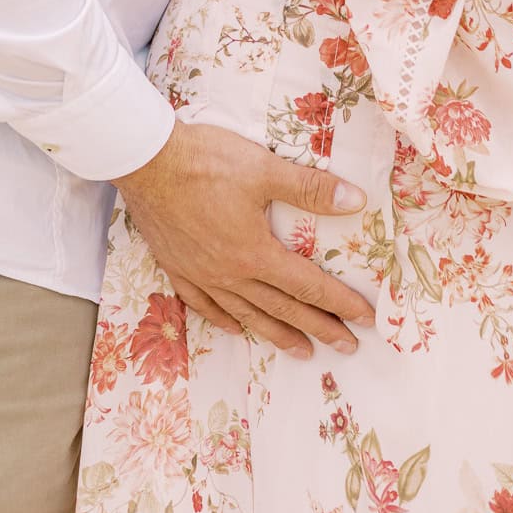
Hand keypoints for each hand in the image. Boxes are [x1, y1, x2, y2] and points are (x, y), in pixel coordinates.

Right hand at [114, 119, 374, 357]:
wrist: (146, 160)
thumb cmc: (206, 161)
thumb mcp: (264, 169)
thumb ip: (310, 188)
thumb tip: (356, 201)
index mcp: (255, 253)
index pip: (308, 284)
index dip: (340, 303)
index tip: (366, 320)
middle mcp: (230, 273)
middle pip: (283, 308)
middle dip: (319, 327)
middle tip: (347, 347)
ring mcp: (201, 274)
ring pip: (246, 314)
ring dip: (277, 334)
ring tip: (301, 351)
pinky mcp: (177, 266)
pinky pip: (203, 304)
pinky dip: (223, 320)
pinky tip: (235, 328)